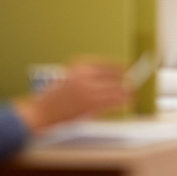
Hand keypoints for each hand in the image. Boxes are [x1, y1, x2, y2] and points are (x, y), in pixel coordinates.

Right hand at [14, 62, 130, 133]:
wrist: (41, 112)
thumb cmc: (55, 97)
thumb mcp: (70, 77)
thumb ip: (89, 76)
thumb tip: (111, 78)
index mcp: (79, 65)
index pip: (107, 63)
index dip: (120, 66)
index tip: (129, 68)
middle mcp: (85, 74)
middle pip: (114, 75)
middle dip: (126, 79)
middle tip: (136, 81)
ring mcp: (89, 90)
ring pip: (116, 89)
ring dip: (127, 91)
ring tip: (133, 93)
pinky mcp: (91, 104)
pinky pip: (113, 101)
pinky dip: (122, 101)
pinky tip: (128, 101)